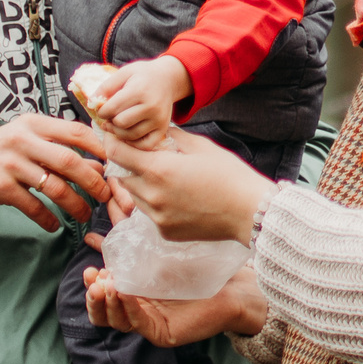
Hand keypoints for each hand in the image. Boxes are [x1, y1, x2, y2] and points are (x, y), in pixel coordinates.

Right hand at [0, 111, 109, 232]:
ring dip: (74, 204)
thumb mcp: (28, 140)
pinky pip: (33, 206)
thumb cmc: (1, 151)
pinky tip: (55, 225)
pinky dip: (47, 219)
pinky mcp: (1, 187)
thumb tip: (97, 166)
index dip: (99, 148)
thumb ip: (59, 148)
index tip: (113, 164)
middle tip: (105, 195)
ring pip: (54, 187)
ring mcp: (11, 164)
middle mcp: (23, 141)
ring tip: (84, 214)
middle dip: (92, 181)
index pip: (75, 132)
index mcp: (34, 124)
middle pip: (69, 161)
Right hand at [83, 263, 267, 345]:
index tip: (90, 269)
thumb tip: (92, 235)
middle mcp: (139, 315)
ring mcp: (150, 326)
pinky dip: (128, 307)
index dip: (93, 287)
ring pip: (118, 321)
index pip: (103, 299)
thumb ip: (127, 249)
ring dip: (108, 302)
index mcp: (133, 298)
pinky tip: (123, 291)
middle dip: (95, 297)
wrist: (232, 285)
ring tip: (106, 284)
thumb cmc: (196, 268)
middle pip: (105, 314)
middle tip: (92, 278)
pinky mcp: (163, 333)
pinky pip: (139, 323)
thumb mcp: (154, 256)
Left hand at [95, 56, 193, 147]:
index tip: (101, 110)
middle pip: (120, 123)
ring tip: (116, 124)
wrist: (168, 79)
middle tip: (109, 117)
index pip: (112, 108)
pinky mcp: (163, 129)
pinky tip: (127, 133)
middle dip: (110, 121)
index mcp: (139, 90)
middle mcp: (151, 106)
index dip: (101, 111)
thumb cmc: (142, 75)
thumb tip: (91, 102)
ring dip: (118, 132)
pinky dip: (133, 142)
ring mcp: (159, 119)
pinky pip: (144, 144)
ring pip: (130, 136)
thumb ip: (107, 86)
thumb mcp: (124, 72)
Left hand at [102, 127, 273, 243]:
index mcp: (157, 169)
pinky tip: (175, 196)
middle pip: (122, 176)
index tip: (116, 136)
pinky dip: (155, 202)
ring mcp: (157, 217)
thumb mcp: (200, 146)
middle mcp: (151, 195)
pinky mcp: (164, 232)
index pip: (117, 153)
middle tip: (143, 155)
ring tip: (162, 176)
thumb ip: (171, 137)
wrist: (248, 211)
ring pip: (134, 196)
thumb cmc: (229, 174)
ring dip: (140, 184)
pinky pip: (149, 213)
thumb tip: (154, 131)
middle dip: (128, 164)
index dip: (113, 141)